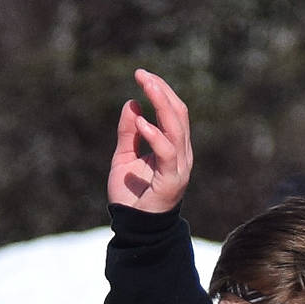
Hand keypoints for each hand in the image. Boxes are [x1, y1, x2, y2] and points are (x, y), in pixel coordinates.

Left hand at [108, 69, 193, 212]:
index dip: (160, 91)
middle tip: (142, 74)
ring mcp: (179, 166)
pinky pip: (167, 152)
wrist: (132, 229)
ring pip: (176, 127)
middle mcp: (181, 153)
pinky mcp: (172, 180)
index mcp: (173, 146)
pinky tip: (142, 122)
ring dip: (161, 104)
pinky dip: (155, 135)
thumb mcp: (123, 158)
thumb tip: (131, 103)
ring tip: (146, 86)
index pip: (172, 111)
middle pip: (178, 113)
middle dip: (161, 91)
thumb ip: (128, 133)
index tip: (142, 74)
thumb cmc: (130, 196)